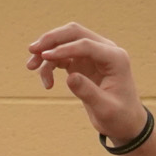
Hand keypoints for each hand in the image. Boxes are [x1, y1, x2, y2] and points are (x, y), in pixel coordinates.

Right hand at [25, 23, 147, 143]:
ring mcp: (93, 55)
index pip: (86, 44)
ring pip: (65, 42)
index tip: (45, 56)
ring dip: (47, 51)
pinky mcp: (83, 63)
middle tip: (32, 50)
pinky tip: (46, 82)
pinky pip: (63, 56)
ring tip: (30, 67)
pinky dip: (50, 64)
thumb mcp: (105, 109)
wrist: (125, 122)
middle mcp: (104, 51)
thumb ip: (88, 92)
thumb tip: (69, 77)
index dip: (65, 49)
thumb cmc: (119, 116)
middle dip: (52, 39)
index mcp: (114, 58)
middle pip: (74, 33)